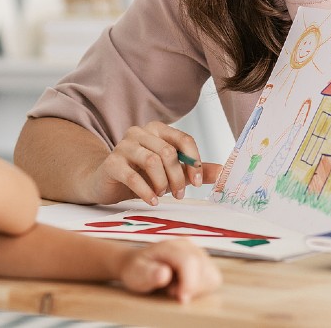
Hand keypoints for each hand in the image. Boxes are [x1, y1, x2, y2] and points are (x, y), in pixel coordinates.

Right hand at [87, 121, 219, 204]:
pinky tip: (152, 201)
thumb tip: (223, 171)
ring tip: (162, 194)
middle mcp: (139, 132)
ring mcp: (123, 146)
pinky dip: (146, 191)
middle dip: (178, 177)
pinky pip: (132, 176)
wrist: (107, 183)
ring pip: (152, 161)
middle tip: (180, 195)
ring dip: (162, 183)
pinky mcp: (111, 163)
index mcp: (157, 130)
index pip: (183, 139)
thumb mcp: (172, 173)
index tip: (199, 183)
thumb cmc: (141, 175)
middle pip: (168, 152)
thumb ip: (195, 171)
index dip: (195, 161)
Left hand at [118, 239, 221, 302]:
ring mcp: (198, 252)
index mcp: (170, 245)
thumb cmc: (137, 269)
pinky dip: (202, 288)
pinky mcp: (204, 262)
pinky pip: (213, 279)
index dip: (189, 283)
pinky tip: (185, 286)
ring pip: (212, 275)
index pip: (189, 261)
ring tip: (177, 287)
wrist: (138, 264)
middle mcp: (187, 245)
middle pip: (204, 269)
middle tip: (171, 291)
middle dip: (191, 287)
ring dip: (197, 288)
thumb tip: (164, 273)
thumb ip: (149, 273)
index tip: (180, 298)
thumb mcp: (136, 273)